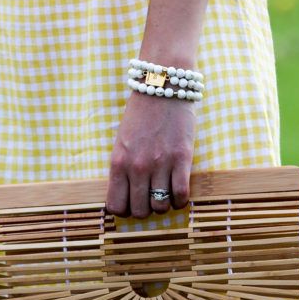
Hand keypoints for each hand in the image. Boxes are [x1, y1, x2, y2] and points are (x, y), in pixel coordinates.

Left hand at [105, 91, 195, 218]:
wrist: (162, 87)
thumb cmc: (141, 114)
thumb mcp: (121, 142)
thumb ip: (123, 168)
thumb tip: (128, 194)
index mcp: (118, 163)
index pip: (116, 207)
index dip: (126, 210)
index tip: (133, 202)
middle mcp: (137, 167)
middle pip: (140, 212)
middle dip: (146, 209)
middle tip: (152, 197)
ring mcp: (160, 164)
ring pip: (161, 207)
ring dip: (165, 204)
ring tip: (167, 192)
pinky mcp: (182, 159)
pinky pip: (181, 195)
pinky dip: (181, 200)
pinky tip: (180, 191)